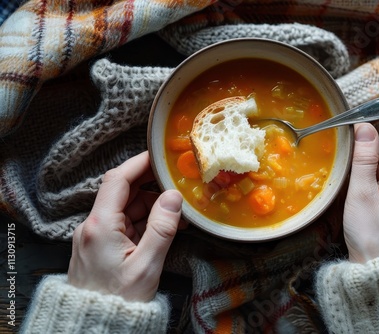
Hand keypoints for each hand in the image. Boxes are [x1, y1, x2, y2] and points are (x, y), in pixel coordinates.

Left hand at [68, 151, 182, 300]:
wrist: (94, 327)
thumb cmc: (119, 302)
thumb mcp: (147, 266)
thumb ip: (162, 228)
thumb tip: (174, 197)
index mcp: (100, 226)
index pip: (118, 180)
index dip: (140, 164)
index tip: (159, 157)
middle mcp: (93, 227)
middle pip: (123, 194)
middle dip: (152, 189)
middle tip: (178, 188)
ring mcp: (95, 237)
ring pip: (126, 210)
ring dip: (151, 208)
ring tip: (177, 217)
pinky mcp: (100, 247)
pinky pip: (124, 226)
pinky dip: (144, 223)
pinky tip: (163, 229)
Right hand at [343, 123, 378, 262]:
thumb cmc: (370, 233)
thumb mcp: (361, 192)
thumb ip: (363, 158)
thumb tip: (363, 126)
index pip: (377, 147)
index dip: (355, 149)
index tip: (336, 153)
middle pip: (378, 161)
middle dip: (357, 167)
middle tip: (340, 182)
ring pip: (378, 176)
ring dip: (360, 180)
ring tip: (346, 194)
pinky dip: (367, 192)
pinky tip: (356, 203)